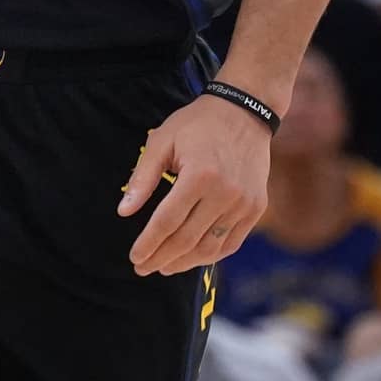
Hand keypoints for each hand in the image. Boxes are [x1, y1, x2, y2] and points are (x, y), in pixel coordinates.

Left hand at [119, 92, 270, 274]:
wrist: (245, 112)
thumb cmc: (198, 124)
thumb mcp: (163, 141)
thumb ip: (143, 178)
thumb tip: (124, 212)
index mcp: (200, 175)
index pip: (167, 222)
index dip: (148, 243)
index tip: (134, 257)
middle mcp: (226, 193)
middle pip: (187, 239)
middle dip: (161, 258)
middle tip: (142, 268)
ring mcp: (245, 203)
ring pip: (210, 247)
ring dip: (184, 262)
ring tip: (164, 267)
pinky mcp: (257, 208)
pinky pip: (231, 242)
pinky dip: (210, 255)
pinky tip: (192, 258)